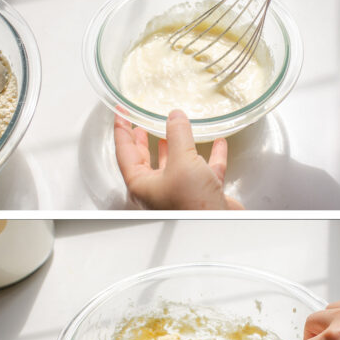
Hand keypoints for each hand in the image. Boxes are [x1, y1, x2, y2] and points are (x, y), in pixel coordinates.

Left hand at [114, 109, 242, 209]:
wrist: (219, 227)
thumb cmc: (192, 206)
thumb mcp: (182, 162)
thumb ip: (177, 136)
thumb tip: (174, 117)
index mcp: (141, 184)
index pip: (124, 151)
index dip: (122, 129)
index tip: (120, 113)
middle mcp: (157, 189)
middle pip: (145, 159)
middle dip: (142, 140)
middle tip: (140, 124)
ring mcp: (180, 191)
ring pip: (174, 163)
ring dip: (174, 146)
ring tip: (172, 129)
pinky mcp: (202, 193)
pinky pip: (204, 168)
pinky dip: (210, 154)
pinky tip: (216, 142)